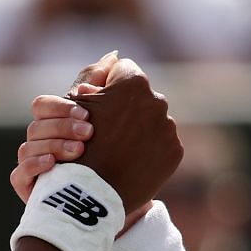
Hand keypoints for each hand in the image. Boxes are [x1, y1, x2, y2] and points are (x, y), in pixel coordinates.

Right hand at [4, 50, 119, 202]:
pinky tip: (56, 166)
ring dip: (55, 145)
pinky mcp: (28, 189)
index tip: (88, 111)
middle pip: (36, 123)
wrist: (110, 205)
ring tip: (80, 151)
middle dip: (63, 125)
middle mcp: (39, 143)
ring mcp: (31, 166)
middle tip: (89, 132)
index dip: (62, 105)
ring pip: (27, 147)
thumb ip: (110, 89)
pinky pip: (19, 175)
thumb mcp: (114, 120)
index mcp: (55, 124)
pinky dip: (36, 166)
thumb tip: (115, 56)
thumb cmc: (110, 158)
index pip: (43, 104)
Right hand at [76, 58, 180, 211]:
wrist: (90, 194)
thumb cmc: (75, 144)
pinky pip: (162, 143)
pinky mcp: (175, 151)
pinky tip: (131, 161)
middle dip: (126, 108)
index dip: (109, 87)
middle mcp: (157, 100)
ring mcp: (168, 127)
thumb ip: (95, 76)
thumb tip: (115, 56)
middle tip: (108, 130)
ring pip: (152, 120)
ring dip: (138, 129)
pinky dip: (148, 150)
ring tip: (118, 148)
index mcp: (133, 83)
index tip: (99, 105)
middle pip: (140, 97)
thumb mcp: (76, 105)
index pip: (123, 71)